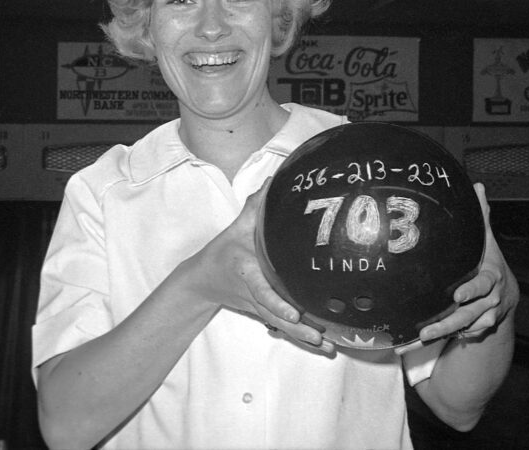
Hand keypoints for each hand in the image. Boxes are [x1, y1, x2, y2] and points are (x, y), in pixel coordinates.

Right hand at [186, 178, 333, 352]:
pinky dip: (300, 339)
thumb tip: (274, 181)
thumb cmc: (222, 252)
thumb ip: (255, 206)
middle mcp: (253, 294)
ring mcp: (258, 307)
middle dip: (297, 329)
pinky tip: (322, 347)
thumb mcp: (235, 228)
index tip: (294, 314)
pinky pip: (282, 328)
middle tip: (320, 336)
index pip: (262, 290)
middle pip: (276, 315)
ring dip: (303, 338)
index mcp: (247, 272)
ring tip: (327, 347)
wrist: (202, 280)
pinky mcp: (263, 314)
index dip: (277, 303)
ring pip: (281, 326)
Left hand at [418, 183, 518, 342]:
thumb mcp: (487, 241)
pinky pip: (455, 338)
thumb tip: (476, 185)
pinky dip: (436, 343)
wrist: (506, 295)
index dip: (472, 291)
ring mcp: (482, 318)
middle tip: (426, 329)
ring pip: (461, 329)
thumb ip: (481, 216)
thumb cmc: (489, 262)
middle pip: (470, 315)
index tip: (458, 294)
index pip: (483, 285)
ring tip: (417, 339)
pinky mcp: (472, 330)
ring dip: (439, 335)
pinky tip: (413, 346)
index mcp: (492, 279)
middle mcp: (489, 302)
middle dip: (448, 322)